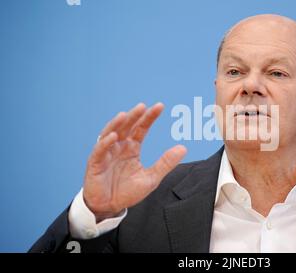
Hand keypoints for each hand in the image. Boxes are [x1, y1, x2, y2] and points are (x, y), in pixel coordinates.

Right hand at [83, 102, 186, 221]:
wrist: (110, 207)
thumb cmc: (127, 192)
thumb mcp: (151, 178)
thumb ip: (166, 163)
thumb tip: (183, 148)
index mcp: (132, 148)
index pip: (141, 128)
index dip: (149, 118)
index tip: (160, 106)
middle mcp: (119, 147)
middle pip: (126, 127)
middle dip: (134, 116)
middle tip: (143, 106)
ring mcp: (106, 154)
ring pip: (110, 134)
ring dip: (117, 124)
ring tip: (125, 114)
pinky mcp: (95, 164)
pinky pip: (99, 151)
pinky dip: (105, 143)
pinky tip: (114, 136)